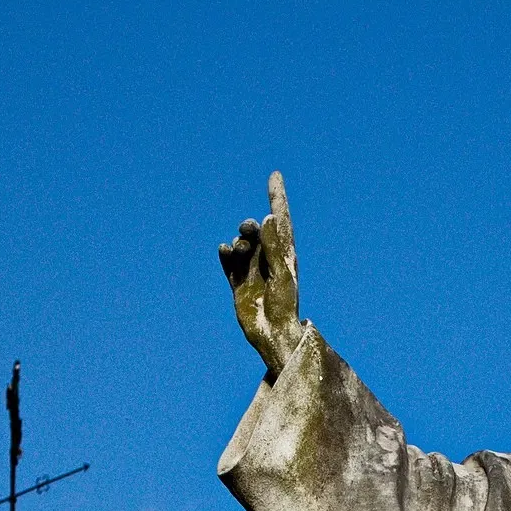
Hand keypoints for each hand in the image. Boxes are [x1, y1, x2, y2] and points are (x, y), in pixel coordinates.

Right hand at [219, 171, 302, 378]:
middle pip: (256, 232)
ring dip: (238, 244)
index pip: (281, 220)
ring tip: (238, 249)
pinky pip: (229, 265)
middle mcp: (269, 261)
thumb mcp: (282, 274)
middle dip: (249, 227)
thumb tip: (266, 218)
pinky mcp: (239, 285)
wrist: (273, 334)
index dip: (277, 198)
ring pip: (241, 247)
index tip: (275, 176)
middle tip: (246, 229)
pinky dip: (226, 255)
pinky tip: (224, 250)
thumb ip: (274, 247)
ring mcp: (253, 272)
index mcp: (285, 255)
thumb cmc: (285, 306)